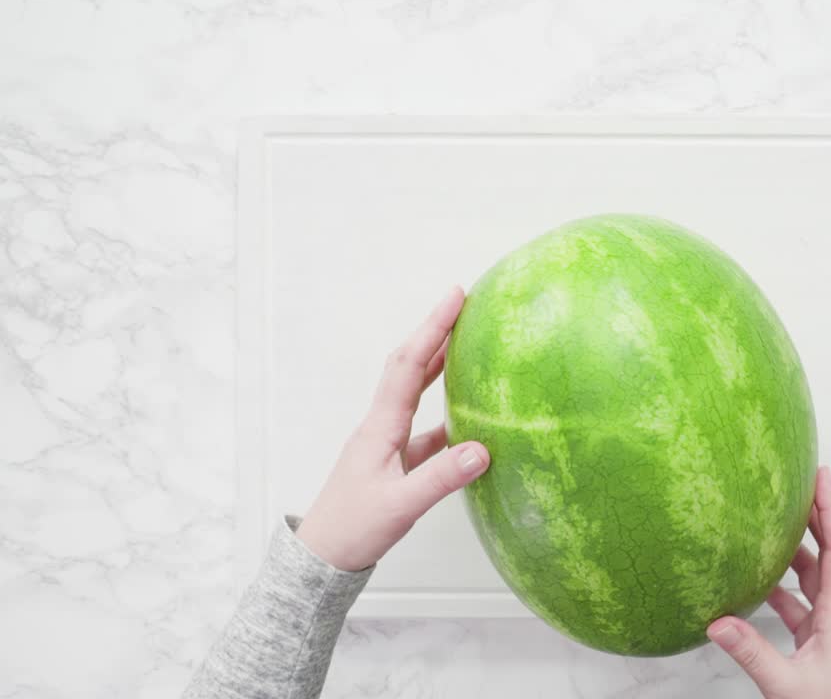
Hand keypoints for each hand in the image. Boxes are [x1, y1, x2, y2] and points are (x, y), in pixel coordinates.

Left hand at [295, 286, 489, 571]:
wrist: (323, 558)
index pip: (409, 365)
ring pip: (416, 394)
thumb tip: (483, 448)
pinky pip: (426, 427)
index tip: (456, 297)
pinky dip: (448, 414)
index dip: (433, 328)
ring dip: (440, 366)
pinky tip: (471, 419)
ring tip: (468, 345)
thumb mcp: (400, 506)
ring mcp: (387, 443)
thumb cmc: (353, 530)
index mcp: (380, 427)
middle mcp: (382, 426)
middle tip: (462, 305)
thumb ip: (441, 478)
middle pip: (410, 367)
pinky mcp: (396, 462)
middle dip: (435, 333)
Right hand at [707, 466, 830, 698]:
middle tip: (798, 484)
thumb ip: (751, 653)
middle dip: (816, 517)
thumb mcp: (787, 687)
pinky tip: (758, 584)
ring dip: (797, 550)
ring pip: (814, 579)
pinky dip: (781, 590)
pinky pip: (799, 605)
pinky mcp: (816, 645)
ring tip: (774, 524)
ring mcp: (829, 631)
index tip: (822, 478)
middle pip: (830, 554)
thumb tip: (717, 621)